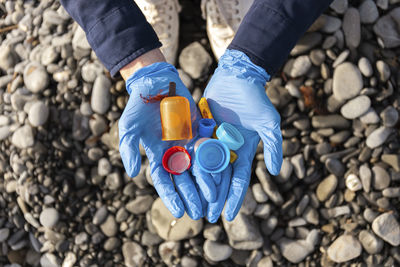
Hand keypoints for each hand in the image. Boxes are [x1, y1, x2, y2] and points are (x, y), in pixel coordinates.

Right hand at [119, 50, 214, 218]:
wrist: (157, 81)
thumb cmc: (140, 104)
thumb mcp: (129, 127)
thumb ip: (130, 149)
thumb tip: (134, 174)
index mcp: (157, 154)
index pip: (164, 180)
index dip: (171, 196)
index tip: (180, 211)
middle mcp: (174, 152)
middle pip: (184, 179)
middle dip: (191, 196)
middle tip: (199, 214)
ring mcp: (189, 142)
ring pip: (199, 168)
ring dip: (205, 185)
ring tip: (213, 201)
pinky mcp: (202, 131)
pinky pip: (210, 150)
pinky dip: (216, 163)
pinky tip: (223, 176)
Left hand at [197, 49, 282, 220]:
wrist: (237, 77)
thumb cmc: (255, 100)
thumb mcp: (269, 124)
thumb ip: (274, 147)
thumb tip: (274, 172)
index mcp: (243, 151)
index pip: (239, 180)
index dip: (234, 198)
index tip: (229, 217)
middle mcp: (226, 149)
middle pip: (219, 179)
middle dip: (214, 198)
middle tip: (207, 218)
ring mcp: (212, 141)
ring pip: (204, 168)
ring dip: (199, 186)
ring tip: (192, 203)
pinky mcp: (199, 130)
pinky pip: (192, 150)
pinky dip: (187, 164)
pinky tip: (179, 178)